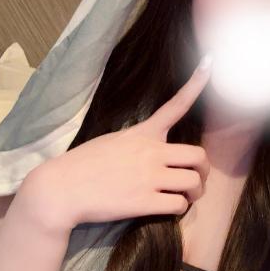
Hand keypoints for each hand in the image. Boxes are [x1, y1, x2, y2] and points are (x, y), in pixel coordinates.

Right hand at [28, 57, 212, 231]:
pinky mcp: (144, 202)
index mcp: (142, 134)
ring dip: (195, 193)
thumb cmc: (81, 166)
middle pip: (199, 156)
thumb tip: (153, 153)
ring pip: (194, 183)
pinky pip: (178, 205)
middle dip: (203, 171)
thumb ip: (136, 143)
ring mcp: (149, 177)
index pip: (175, 105)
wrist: (60, 189)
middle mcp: (150, 152)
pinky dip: (179, 209)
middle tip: (197, 180)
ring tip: (185, 198)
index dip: (196, 84)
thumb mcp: (110, 142)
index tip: (210, 62)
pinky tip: (169, 209)